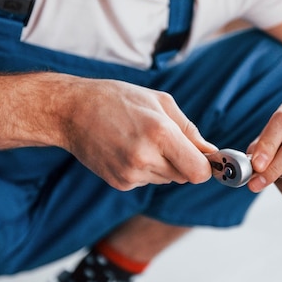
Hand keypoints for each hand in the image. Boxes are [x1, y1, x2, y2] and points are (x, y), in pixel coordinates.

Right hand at [62, 79, 216, 190]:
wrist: (72, 111)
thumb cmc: (117, 99)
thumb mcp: (159, 101)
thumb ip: (189, 129)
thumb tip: (210, 152)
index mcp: (160, 133)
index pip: (198, 171)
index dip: (205, 166)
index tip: (203, 158)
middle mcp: (145, 158)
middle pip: (184, 176)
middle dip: (182, 161)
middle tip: (164, 140)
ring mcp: (130, 173)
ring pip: (166, 179)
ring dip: (163, 164)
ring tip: (140, 140)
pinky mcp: (119, 183)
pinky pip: (147, 181)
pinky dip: (144, 169)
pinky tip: (127, 149)